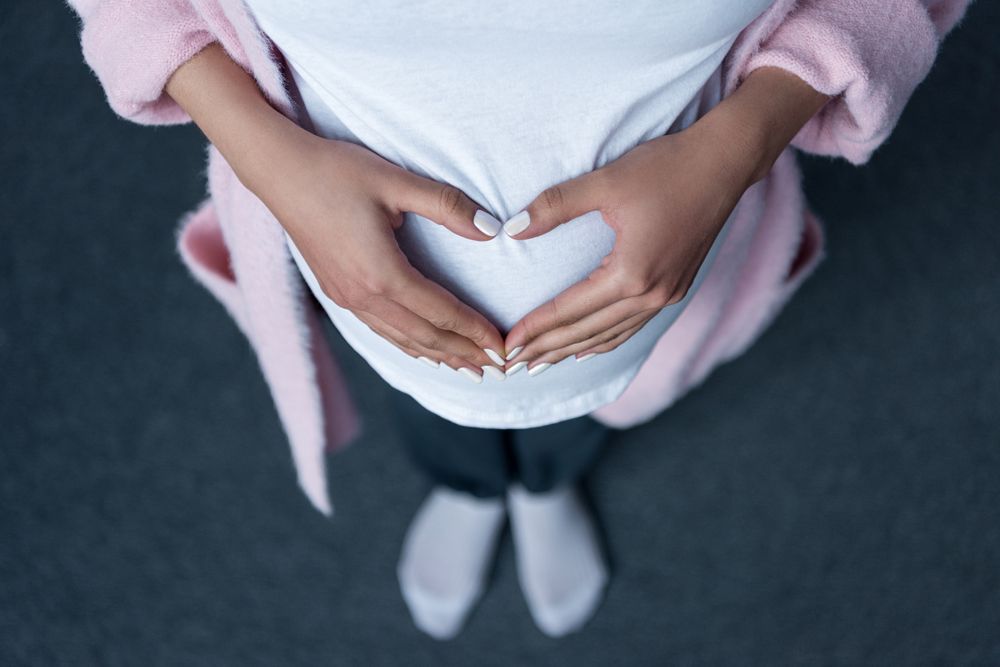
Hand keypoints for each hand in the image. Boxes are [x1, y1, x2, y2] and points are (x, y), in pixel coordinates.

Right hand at [252, 135, 508, 378]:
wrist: (279, 171)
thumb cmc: (336, 171)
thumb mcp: (395, 181)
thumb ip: (447, 205)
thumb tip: (492, 229)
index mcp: (382, 273)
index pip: (442, 313)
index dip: (476, 332)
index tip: (503, 347)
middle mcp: (363, 295)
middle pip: (425, 336)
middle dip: (464, 354)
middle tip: (499, 369)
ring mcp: (347, 298)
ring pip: (402, 339)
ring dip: (438, 356)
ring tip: (468, 369)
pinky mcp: (337, 293)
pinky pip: (381, 330)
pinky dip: (409, 345)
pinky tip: (423, 350)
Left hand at [501, 67, 831, 370]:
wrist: (726, 161)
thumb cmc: (667, 167)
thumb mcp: (605, 181)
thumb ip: (555, 206)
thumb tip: (512, 228)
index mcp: (631, 274)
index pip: (570, 310)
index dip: (535, 328)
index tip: (506, 347)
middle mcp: (651, 294)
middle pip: (587, 332)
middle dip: (547, 349)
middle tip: (512, 365)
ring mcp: (668, 295)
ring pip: (611, 335)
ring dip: (574, 350)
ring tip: (542, 363)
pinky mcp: (677, 288)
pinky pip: (633, 326)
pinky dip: (606, 340)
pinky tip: (588, 347)